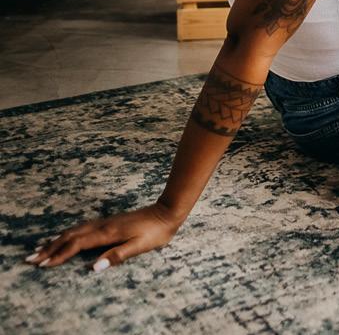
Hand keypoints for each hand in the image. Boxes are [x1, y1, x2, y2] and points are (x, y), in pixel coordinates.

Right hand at [24, 201, 182, 271]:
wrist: (167, 211)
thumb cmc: (155, 232)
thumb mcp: (139, 246)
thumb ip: (117, 256)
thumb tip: (94, 267)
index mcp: (107, 233)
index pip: (77, 245)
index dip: (58, 255)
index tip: (42, 264)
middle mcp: (102, 225)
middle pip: (70, 236)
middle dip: (50, 247)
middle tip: (30, 258)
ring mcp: (105, 222)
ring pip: (74, 230)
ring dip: (56, 239)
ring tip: (40, 248)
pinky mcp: (109, 222)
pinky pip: (82, 227)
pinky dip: (68, 233)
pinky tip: (66, 235)